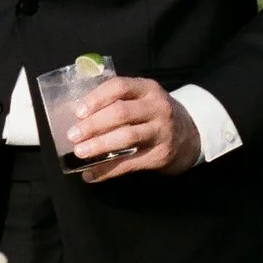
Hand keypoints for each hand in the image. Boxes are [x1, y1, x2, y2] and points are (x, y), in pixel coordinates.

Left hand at [70, 76, 199, 180]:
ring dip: (99, 145)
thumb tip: (78, 115)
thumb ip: (118, 100)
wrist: (190, 135)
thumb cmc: (154, 114)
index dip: (96, 98)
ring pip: (127, 137)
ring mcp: (161, 131)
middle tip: (73, 135)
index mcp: (148, 89)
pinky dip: (108, 170)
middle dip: (94, 125)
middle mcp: (157, 108)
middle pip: (121, 113)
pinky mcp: (161, 155)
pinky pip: (130, 163)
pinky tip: (91, 175)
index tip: (78, 111)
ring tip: (79, 152)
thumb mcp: (143, 98)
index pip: (119, 87)